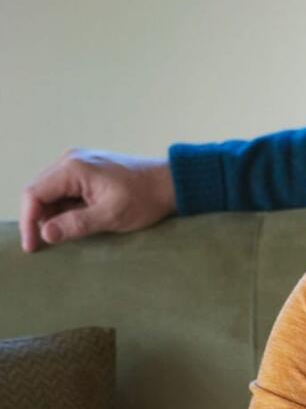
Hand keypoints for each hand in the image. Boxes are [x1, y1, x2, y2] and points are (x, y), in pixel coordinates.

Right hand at [19, 149, 175, 252]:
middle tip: (47, 246)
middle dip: (39, 219)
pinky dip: (67, 209)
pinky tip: (78, 223)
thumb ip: (77, 224)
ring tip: (67, 235)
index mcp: (73, 168)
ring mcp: (80, 164)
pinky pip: (66, 191)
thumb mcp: (112, 215)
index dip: (29, 222)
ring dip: (54, 215)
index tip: (33, 246)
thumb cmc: (146, 197)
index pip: (34, 194)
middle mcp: (71, 161)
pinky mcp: (89, 172)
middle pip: (39, 193)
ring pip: (52, 193)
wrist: (172, 183)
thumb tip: (46, 234)